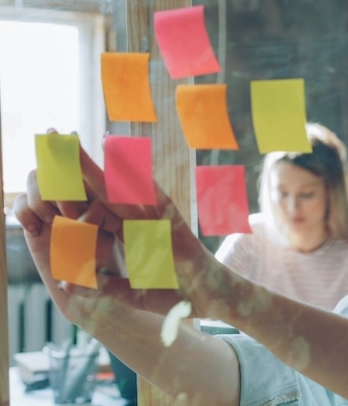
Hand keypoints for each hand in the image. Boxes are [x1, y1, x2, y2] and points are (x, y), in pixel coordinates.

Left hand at [13, 135, 222, 326]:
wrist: (212, 298)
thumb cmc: (177, 295)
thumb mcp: (131, 293)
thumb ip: (102, 286)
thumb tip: (65, 282)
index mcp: (128, 236)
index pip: (94, 210)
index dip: (71, 190)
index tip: (47, 170)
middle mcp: (139, 223)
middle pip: (103, 190)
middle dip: (79, 167)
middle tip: (56, 138)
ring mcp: (156, 221)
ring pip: (123, 188)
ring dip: (103, 166)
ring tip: (81, 141)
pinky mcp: (174, 225)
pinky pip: (156, 199)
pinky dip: (141, 180)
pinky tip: (126, 159)